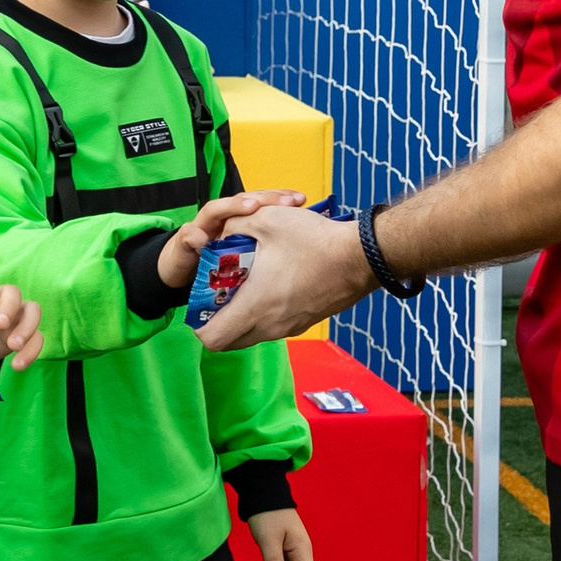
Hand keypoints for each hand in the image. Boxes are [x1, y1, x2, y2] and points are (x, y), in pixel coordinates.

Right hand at [155, 189, 308, 291]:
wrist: (181, 270)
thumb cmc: (218, 262)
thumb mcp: (246, 255)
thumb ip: (266, 246)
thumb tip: (303, 241)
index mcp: (239, 219)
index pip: (260, 201)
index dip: (279, 197)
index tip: (301, 199)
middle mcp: (222, 218)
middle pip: (242, 200)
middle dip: (264, 198)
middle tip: (286, 202)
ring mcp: (202, 227)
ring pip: (215, 210)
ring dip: (233, 207)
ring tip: (251, 208)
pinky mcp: (183, 242)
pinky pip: (187, 236)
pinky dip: (193, 236)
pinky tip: (200, 239)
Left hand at [195, 203, 377, 351]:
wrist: (362, 256)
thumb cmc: (314, 240)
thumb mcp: (265, 219)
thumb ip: (232, 224)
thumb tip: (218, 231)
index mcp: (255, 306)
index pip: (211, 339)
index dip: (199, 324)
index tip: (202, 300)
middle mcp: (270, 326)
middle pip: (229, 341)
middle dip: (218, 320)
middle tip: (221, 290)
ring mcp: (289, 328)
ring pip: (251, 334)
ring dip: (242, 315)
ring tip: (246, 281)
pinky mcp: (304, 323)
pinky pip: (272, 327)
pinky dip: (264, 313)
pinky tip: (271, 281)